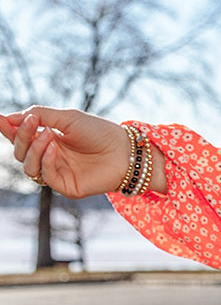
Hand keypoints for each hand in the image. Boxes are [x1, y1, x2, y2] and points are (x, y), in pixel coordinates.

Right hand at [0, 104, 132, 198]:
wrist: (124, 150)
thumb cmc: (99, 132)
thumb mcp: (66, 118)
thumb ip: (39, 116)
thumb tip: (7, 118)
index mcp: (48, 139)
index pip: (21, 136)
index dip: (8, 128)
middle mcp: (50, 157)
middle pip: (20, 152)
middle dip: (21, 136)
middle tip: (32, 122)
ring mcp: (58, 173)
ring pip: (28, 167)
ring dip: (33, 149)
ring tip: (48, 135)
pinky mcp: (66, 187)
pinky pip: (45, 177)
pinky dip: (45, 161)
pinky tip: (54, 148)